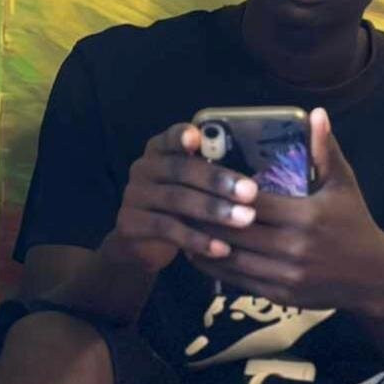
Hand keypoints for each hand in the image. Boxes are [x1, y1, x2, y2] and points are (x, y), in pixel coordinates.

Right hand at [99, 123, 259, 273]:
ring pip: (177, 200)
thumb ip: (211, 175)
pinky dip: (198, 240)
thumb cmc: (179, 208)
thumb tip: (252, 179)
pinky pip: (168, 230)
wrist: (142, 244)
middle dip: (219, 181)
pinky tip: (222, 248)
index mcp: (160, 150)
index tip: (197, 138)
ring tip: (245, 219)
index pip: (170, 137)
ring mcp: (134, 195)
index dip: (181, 136)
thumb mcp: (193, 188)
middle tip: (250, 192)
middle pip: (181, 170)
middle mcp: (143, 168)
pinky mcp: (131, 223)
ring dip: (214, 210)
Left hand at [187, 108, 383, 314]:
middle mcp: (293, 248)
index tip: (199, 179)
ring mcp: (286, 275)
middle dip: (203, 218)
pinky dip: (215, 267)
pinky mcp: (280, 295)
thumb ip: (325, 150)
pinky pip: (239, 280)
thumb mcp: (343, 184)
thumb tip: (317, 112)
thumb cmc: (354, 223)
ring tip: (181, 226)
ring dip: (202, 244)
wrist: (373, 277)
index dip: (223, 193)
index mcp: (305, 216)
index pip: (252, 203)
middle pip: (234, 232)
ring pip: (231, 259)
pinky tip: (199, 253)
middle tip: (179, 202)